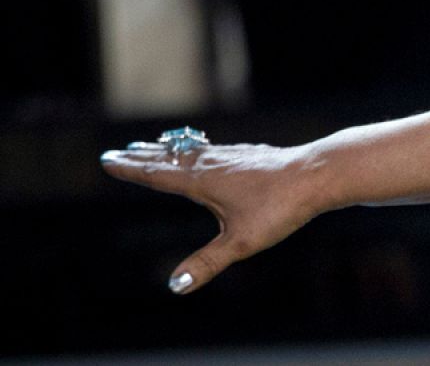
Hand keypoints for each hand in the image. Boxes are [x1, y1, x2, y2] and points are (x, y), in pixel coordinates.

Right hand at [100, 139, 323, 293]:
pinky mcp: (251, 154)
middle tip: (117, 152)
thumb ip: (208, 263)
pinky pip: (213, 149)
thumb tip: (175, 285)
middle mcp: (214, 163)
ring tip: (150, 147)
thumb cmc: (281, 207)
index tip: (108, 160)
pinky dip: (195, 149)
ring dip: (167, 150)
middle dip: (143, 157)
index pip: (159, 175)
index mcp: (203, 181)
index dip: (132, 169)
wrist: (319, 174)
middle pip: (171, 158)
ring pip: (192, 151)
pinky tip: (203, 152)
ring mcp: (233, 155)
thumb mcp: (242, 242)